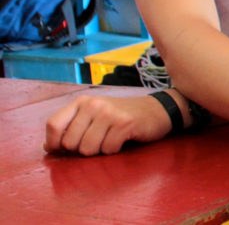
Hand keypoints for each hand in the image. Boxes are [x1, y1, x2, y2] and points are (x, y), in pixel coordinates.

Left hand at [44, 95, 172, 155]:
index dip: (53, 143)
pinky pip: (108, 149)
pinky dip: (114, 151)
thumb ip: (71, 127)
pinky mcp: (124, 123)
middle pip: (70, 143)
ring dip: (99, 151)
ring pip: (88, 149)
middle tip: (97, 142)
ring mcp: (109, 113)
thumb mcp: (94, 116)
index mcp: (82, 102)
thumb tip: (47, 146)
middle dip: (81, 150)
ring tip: (110, 140)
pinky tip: (122, 140)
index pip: (53, 125)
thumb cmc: (122, 117)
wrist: (157, 110)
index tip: (63, 150)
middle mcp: (93, 104)